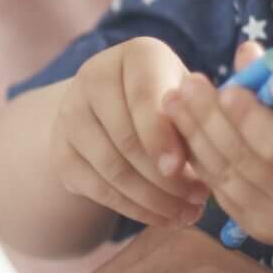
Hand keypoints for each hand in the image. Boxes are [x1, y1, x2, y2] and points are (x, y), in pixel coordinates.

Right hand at [52, 37, 211, 229]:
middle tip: (200, 201)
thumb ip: (201, 119)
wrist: (117, 111)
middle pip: (126, 138)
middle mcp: (94, 76)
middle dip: (166, 178)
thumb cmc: (172, 105)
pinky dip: (133, 209)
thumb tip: (211, 154)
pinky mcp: (61, 152)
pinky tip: (162, 218)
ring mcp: (71, 114)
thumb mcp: (191, 100)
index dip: (161, 134)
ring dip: (153, 199)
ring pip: (111, 168)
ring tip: (187, 214)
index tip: (180, 168)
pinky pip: (97, 188)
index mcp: (136, 54)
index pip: (143, 94)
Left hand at [161, 47, 272, 251]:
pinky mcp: (264, 233)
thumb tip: (245, 52)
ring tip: (174, 101)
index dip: (251, 117)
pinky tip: (187, 132)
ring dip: (195, 137)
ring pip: (226, 176)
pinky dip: (203, 160)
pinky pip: (223, 192)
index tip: (227, 88)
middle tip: (185, 84)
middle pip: (246, 159)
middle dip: (208, 119)